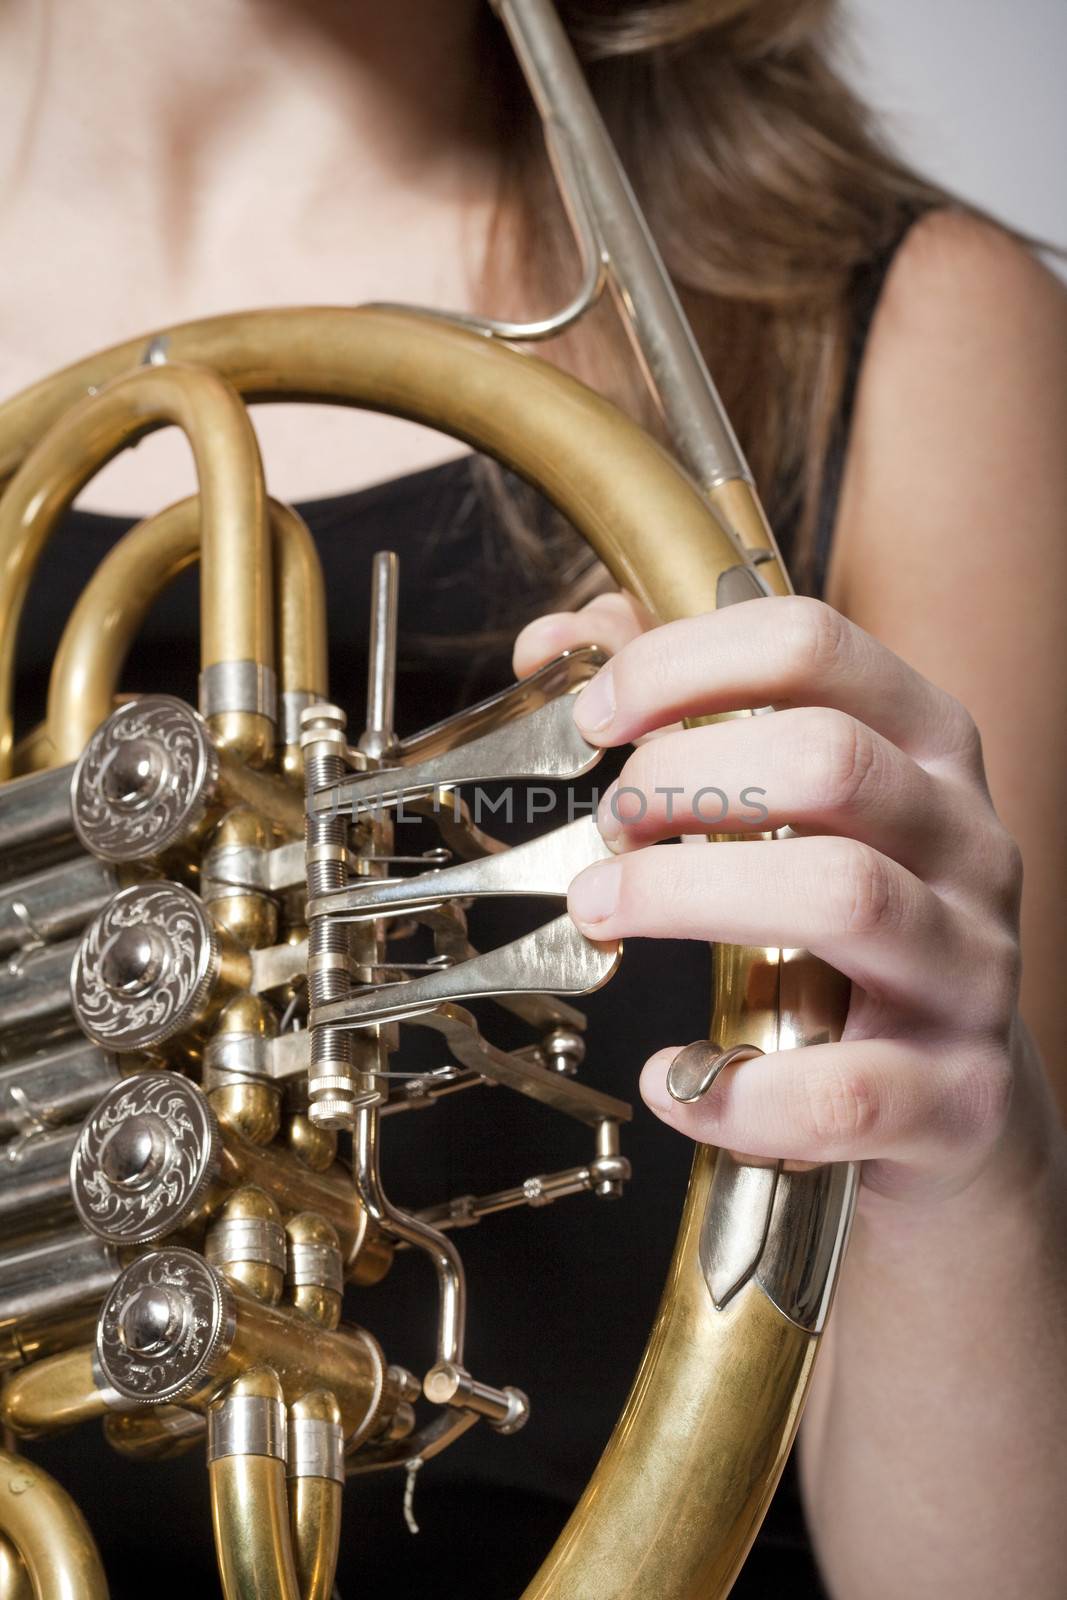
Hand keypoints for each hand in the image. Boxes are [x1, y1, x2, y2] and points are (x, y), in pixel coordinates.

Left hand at [515, 592, 1031, 1205]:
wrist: (957, 1100)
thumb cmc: (849, 930)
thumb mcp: (790, 804)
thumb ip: (676, 707)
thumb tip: (550, 644)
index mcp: (924, 745)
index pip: (813, 644)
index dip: (681, 663)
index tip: (592, 715)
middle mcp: (965, 841)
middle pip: (829, 759)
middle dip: (679, 778)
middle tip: (606, 826)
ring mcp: (971, 966)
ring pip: (842, 894)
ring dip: (684, 895)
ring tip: (600, 908)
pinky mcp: (956, 1093)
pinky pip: (844, 1087)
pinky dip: (734, 1088)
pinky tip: (673, 1078)